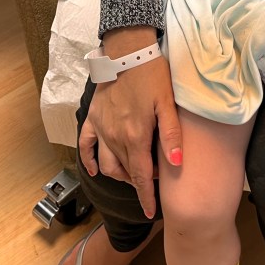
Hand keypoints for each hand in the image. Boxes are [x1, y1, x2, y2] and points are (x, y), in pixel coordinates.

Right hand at [79, 32, 181, 219]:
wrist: (128, 51)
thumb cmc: (152, 74)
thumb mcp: (168, 103)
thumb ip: (171, 135)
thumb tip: (178, 163)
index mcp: (135, 136)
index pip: (141, 177)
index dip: (146, 197)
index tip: (152, 213)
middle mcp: (115, 137)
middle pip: (126, 171)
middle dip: (139, 182)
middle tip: (154, 179)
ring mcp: (101, 128)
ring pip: (107, 163)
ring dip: (120, 174)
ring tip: (133, 174)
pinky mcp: (93, 117)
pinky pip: (87, 145)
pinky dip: (90, 159)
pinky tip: (96, 168)